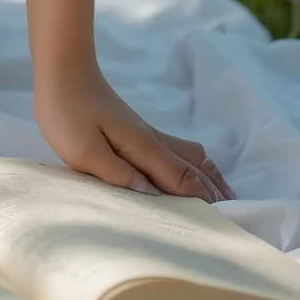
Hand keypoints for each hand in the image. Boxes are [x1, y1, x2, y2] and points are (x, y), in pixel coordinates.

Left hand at [34, 60, 232, 201]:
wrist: (63, 72)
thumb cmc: (67, 112)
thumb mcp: (84, 150)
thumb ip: (118, 174)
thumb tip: (152, 197)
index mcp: (144, 147)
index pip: (183, 179)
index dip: (203, 203)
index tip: (222, 227)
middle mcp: (154, 140)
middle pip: (197, 166)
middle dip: (217, 191)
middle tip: (236, 218)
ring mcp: (148, 133)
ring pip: (192, 155)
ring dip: (210, 176)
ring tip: (224, 199)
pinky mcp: (139, 131)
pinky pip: (179, 151)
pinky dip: (196, 166)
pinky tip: (192, 174)